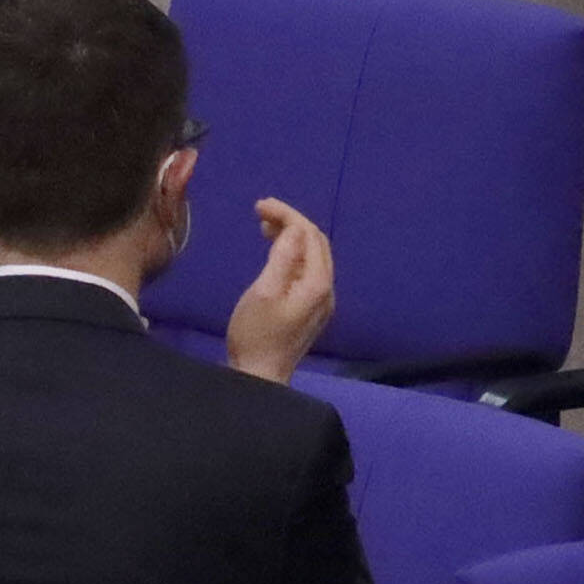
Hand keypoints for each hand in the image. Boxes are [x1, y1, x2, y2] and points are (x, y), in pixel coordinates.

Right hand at [224, 197, 336, 383]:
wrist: (259, 377)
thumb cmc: (256, 334)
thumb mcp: (264, 291)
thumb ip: (283, 256)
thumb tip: (295, 227)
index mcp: (318, 283)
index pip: (310, 235)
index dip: (287, 214)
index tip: (260, 205)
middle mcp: (327, 289)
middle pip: (315, 243)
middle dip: (290, 222)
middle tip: (260, 213)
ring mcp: (322, 301)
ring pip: (312, 256)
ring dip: (291, 237)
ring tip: (264, 227)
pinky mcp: (311, 309)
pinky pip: (306, 271)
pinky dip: (292, 255)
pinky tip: (275, 252)